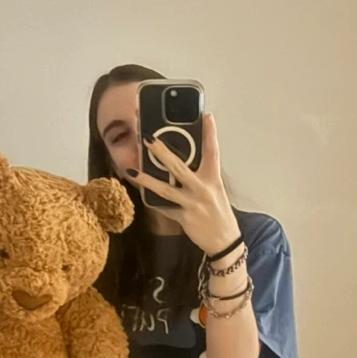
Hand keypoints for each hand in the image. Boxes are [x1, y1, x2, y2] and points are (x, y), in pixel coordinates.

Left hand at [127, 113, 239, 256]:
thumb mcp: (214, 190)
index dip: (210, 134)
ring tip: (132, 170)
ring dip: (147, 180)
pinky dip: (153, 201)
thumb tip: (179, 163)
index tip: (206, 117)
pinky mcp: (184, 218)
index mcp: (213, 178)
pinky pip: (164, 207)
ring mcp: (192, 204)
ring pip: (165, 189)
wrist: (224, 241)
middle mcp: (203, 189)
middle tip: (148, 139)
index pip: (213, 152)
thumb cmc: (218, 212)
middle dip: (162, 152)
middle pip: (179, 167)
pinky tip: (141, 194)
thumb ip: (200, 175)